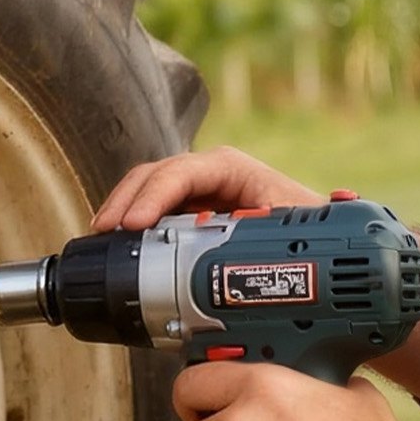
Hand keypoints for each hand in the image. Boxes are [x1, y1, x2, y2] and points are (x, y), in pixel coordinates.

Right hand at [92, 147, 321, 231]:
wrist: (315, 251)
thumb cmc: (309, 229)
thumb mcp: (292, 226)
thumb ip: (270, 228)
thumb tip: (245, 229)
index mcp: (231, 169)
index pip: (181, 171)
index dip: (154, 195)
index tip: (135, 224)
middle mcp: (207, 177)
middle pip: (154, 177)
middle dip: (126, 200)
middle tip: (106, 231)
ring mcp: (194, 196)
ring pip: (147, 194)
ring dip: (122, 213)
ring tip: (104, 240)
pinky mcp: (186, 216)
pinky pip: (152, 216)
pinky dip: (132, 228)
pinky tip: (118, 246)